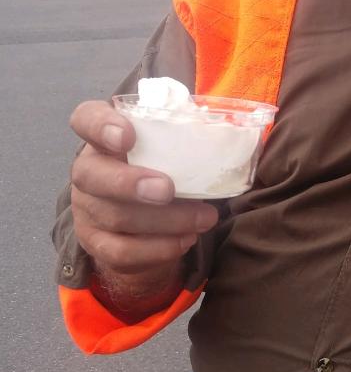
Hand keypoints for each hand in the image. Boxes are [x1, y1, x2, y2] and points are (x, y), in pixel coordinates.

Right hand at [69, 100, 218, 298]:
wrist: (143, 217)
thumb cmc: (164, 168)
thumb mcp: (171, 147)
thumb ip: (189, 137)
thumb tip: (243, 140)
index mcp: (103, 137)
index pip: (86, 119)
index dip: (101, 126)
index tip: (128, 136)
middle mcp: (87, 172)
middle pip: (90, 175)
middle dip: (130, 183)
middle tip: (168, 189)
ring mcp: (87, 210)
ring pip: (115, 218)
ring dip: (165, 221)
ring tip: (204, 218)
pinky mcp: (96, 244)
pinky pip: (120, 253)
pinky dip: (157, 249)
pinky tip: (185, 240)